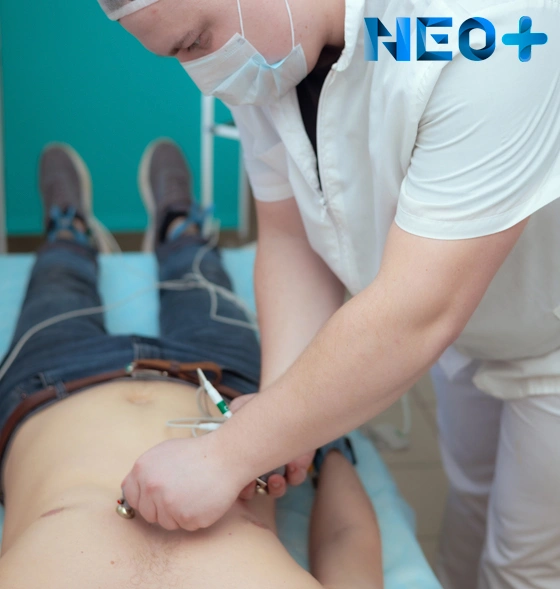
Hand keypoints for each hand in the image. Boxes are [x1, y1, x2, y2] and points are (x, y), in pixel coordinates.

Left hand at [121, 434, 245, 530]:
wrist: (226, 456)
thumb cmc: (199, 453)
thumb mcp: (165, 453)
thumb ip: (148, 471)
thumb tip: (138, 487)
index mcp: (142, 468)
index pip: (130, 494)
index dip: (144, 497)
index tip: (157, 496)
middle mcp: (150, 486)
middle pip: (148, 513)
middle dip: (163, 507)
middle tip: (183, 491)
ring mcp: (166, 503)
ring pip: (166, 522)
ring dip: (180, 514)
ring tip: (195, 493)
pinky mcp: (184, 517)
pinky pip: (186, 526)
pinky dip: (196, 517)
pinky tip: (203, 499)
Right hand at [229, 394, 314, 499]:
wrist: (290, 403)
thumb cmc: (264, 407)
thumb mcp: (246, 406)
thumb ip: (236, 410)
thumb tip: (230, 414)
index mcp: (243, 455)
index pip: (232, 476)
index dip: (232, 482)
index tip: (235, 477)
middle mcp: (259, 465)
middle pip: (250, 490)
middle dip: (249, 490)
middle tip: (252, 484)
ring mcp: (279, 467)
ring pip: (275, 489)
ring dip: (274, 487)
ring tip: (276, 479)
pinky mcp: (298, 464)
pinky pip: (296, 478)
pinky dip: (294, 475)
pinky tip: (294, 465)